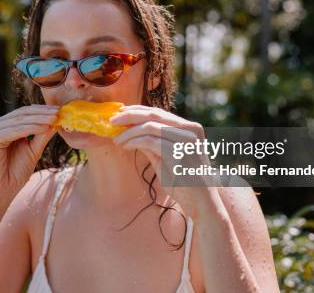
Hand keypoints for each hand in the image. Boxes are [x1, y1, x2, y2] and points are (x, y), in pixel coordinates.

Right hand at [0, 104, 59, 200]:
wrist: (0, 192)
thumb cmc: (14, 173)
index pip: (27, 112)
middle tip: (60, 111)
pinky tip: (44, 127)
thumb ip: (42, 136)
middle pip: (24, 113)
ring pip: (21, 120)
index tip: (61, 110)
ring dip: (40, 118)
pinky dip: (30, 128)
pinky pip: (14, 130)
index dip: (44, 110)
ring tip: (55, 118)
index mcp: (6, 125)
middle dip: (43, 112)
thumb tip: (57, 121)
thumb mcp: (34, 150)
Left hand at [110, 105, 210, 219]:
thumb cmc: (184, 181)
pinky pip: (151, 142)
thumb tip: (129, 130)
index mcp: (189, 127)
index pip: (159, 112)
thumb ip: (152, 142)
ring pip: (150, 126)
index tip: (119, 113)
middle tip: (111, 121)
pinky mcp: (180, 153)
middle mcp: (191, 129)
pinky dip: (134, 142)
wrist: (202, 203)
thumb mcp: (165, 157)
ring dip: (129, 132)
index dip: (136, 110)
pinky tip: (125, 146)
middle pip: (154, 114)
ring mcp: (187, 140)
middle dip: (129, 116)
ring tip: (117, 139)